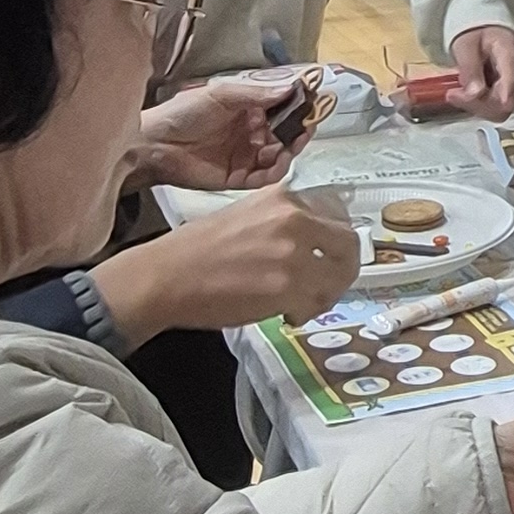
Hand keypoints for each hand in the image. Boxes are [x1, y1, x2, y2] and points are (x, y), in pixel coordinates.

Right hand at [89, 186, 359, 344]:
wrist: (165, 276)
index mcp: (284, 198)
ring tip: (302, 304)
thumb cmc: (195, 250)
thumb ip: (282, 222)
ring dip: (326, 294)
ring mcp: (294, 254)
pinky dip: (306, 313)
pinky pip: (316, 303)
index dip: (334, 242)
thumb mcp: (246, 215)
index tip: (328, 257)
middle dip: (341, 268)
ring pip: (338, 277)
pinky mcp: (287, 288)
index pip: (335, 215)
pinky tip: (287, 315)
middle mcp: (294, 220)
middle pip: (347, 244)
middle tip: (325, 286)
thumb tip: (311, 243)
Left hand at [129, 74, 304, 192]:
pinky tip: (277, 161)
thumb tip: (291, 87)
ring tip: (291, 144)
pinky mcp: (239, 178)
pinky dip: (275, 170)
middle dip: (298, 130)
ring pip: (279, 156)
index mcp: (247, 109)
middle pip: (285, 134)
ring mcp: (245, 156)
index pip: (281, 108)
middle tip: (307, 127)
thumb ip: (257, 93)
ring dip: (289, 150)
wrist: (155, 144)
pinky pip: (265, 177)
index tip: (313, 102)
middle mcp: (250, 133)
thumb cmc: (183, 114)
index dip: (298, 107)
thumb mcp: (222, 94)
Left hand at [450, 24, 513, 120]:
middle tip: (453, 94)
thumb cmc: (475, 34)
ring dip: (476, 106)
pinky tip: (467, 95)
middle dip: (477, 103)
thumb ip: (470, 69)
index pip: (511, 76)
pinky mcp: (510, 92)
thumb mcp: (466, 45)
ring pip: (501, 109)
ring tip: (457, 94)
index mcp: (510, 51)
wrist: (485, 31)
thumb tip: (475, 94)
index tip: (485, 100)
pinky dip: (479, 105)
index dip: (501, 93)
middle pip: (506, 101)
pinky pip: (497, 108)